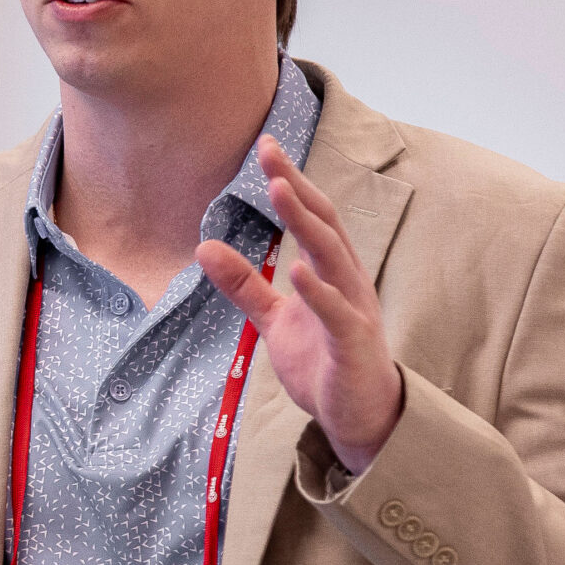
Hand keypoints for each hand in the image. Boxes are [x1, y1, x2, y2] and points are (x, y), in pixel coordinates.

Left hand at [197, 136, 403, 473]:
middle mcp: (348, 281)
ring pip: (333, 258)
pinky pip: (338, 315)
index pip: (312, 216)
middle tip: (269, 152)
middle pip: (324, 224)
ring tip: (280, 190)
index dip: (290, 181)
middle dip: (296, 186)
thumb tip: (204, 247)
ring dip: (306, 223)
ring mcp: (354, 311)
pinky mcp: (353, 345)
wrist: (360, 417)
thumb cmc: (325, 362)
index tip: (265, 146)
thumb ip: (245, 285)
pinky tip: (298, 271)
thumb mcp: (275, 320)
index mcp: (332, 271)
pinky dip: (319, 292)